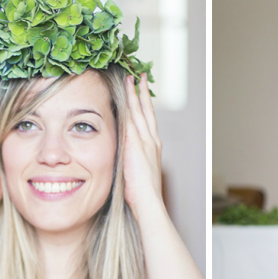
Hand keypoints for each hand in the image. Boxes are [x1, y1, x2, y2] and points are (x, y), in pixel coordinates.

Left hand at [123, 73, 162, 219]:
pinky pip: (132, 115)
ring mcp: (145, 140)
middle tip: (140, 77)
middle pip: (146, 111)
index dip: (144, 108)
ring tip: (132, 78)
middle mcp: (152, 141)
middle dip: (143, 93)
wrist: (148, 201)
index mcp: (153, 149)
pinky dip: (130, 101)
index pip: (147, 123)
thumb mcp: (138, 176)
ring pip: (139, 110)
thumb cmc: (142, 196)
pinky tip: (125, 90)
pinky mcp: (136, 141)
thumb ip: (132, 165)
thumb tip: (124, 163)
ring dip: (135, 92)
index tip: (141, 95)